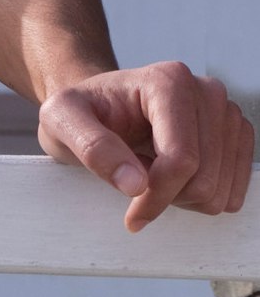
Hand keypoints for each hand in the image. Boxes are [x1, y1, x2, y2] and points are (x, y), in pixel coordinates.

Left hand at [37, 61, 253, 231]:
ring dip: (182, 197)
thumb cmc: (79, 111)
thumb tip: (135, 183)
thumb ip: (92, 147)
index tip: (130, 214)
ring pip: (221, 191)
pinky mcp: (236, 137)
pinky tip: (171, 175)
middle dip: (167, 195)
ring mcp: (227, 114)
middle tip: (133, 179)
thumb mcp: (61, 120)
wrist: (97, 107)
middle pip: (205, 179)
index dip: (157, 196)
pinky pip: (233, 193)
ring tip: (150, 171)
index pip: (181, 159)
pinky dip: (200, 196)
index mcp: (169, 81)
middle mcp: (207, 92)